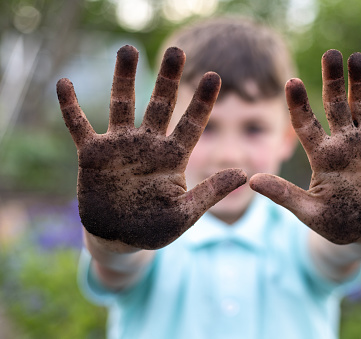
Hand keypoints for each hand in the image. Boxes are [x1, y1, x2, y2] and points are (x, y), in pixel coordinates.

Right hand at [57, 45, 246, 249]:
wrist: (119, 239)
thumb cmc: (155, 228)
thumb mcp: (185, 213)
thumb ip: (210, 192)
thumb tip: (244, 173)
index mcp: (173, 157)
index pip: (192, 124)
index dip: (202, 101)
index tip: (214, 76)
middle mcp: (148, 145)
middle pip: (160, 105)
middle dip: (168, 79)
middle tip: (177, 51)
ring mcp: (120, 146)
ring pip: (122, 105)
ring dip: (124, 79)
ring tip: (128, 50)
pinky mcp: (93, 154)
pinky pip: (79, 126)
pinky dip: (71, 107)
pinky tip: (64, 83)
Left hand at [250, 50, 360, 244]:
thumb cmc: (336, 223)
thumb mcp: (309, 211)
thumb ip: (284, 195)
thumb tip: (252, 181)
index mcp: (322, 155)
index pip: (306, 124)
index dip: (299, 104)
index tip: (292, 82)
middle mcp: (344, 142)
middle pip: (335, 104)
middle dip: (333, 80)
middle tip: (330, 54)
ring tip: (356, 58)